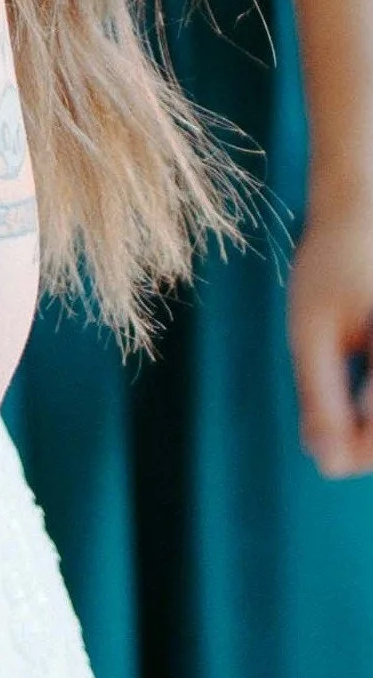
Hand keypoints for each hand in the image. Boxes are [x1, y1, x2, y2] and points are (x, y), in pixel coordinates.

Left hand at [289, 196, 372, 476]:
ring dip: (372, 424)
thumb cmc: (333, 266)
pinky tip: (361, 385)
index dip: (348, 451)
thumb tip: (327, 465)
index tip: (318, 439)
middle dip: (365, 440)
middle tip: (329, 415)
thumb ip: (319, 396)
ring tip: (344, 378)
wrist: (363, 212)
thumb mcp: (312, 329)